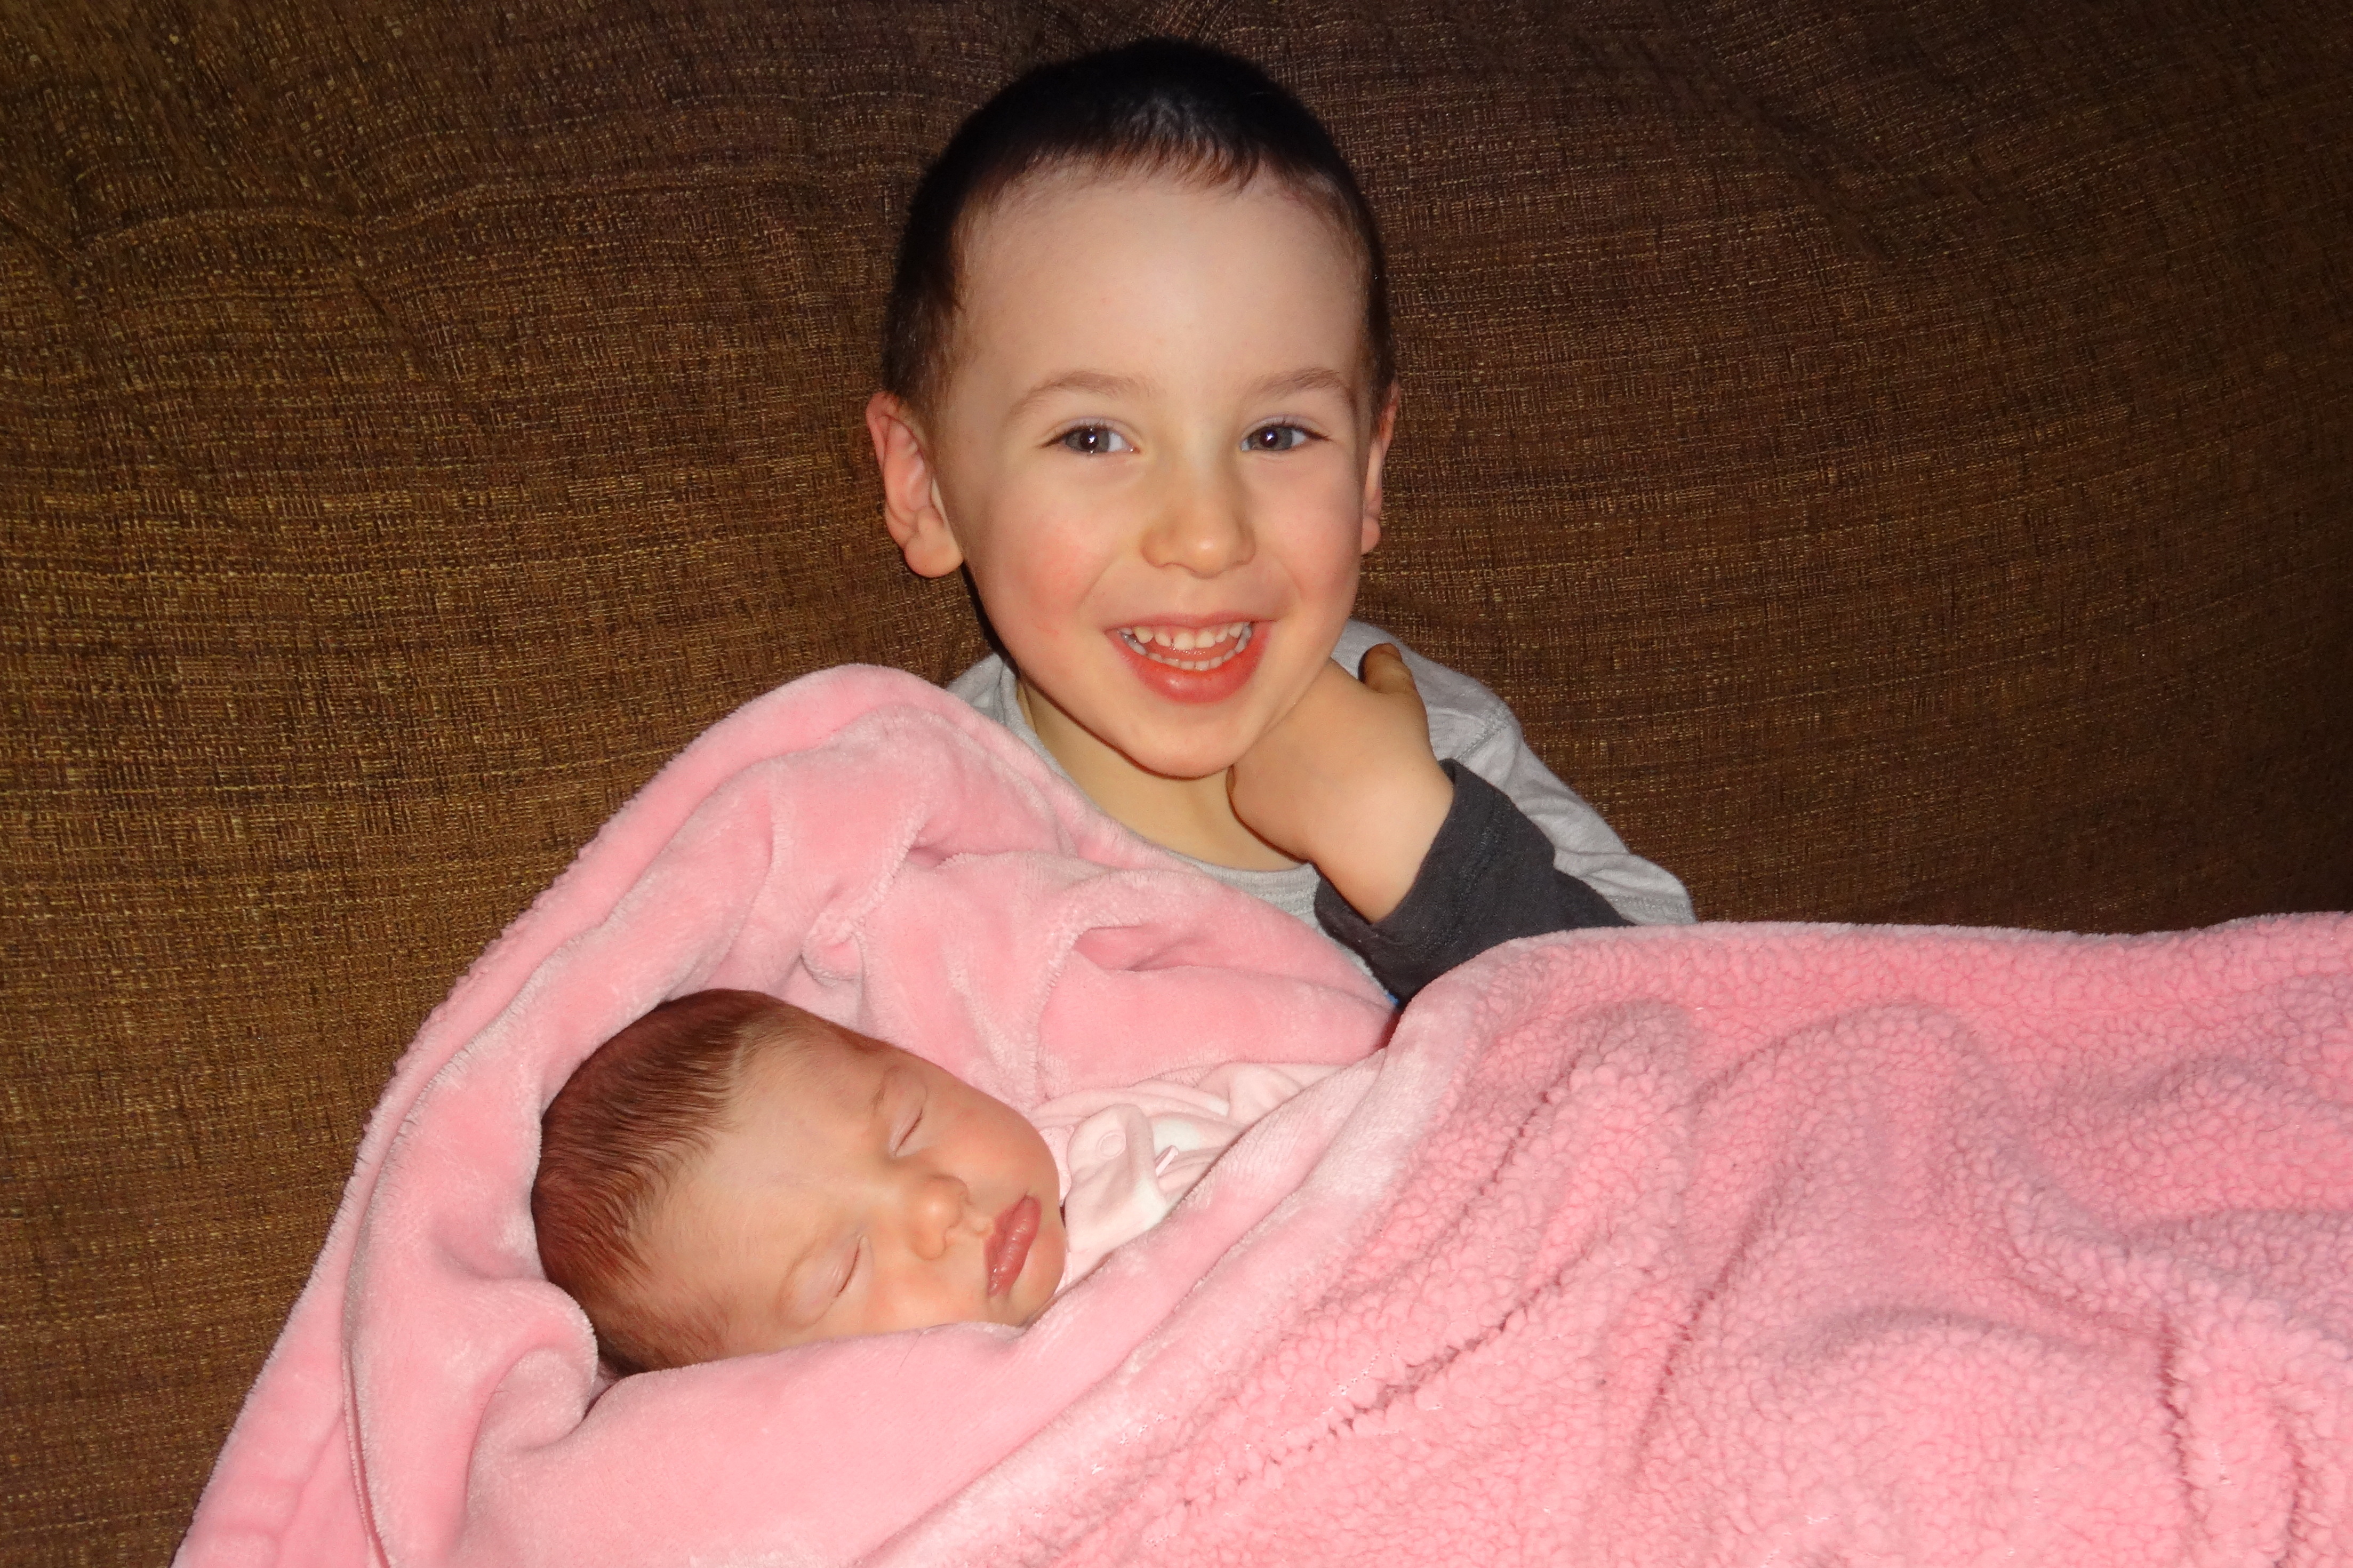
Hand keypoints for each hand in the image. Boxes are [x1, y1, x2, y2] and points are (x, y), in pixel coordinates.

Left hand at [1227, 644, 1453, 921]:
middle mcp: (1259, 710)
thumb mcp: (1401, 700)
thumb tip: (1379, 650)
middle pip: (1265, 706)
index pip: (1292, 667)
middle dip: (1287, 716)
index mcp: (1297, 677)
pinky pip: (1251, 787)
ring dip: (1273, 751)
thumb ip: (1386, 668)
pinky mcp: (1240, 797)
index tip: (1330, 700)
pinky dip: (1272, 791)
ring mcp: (1243, 754)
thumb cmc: (1395, 753)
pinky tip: (1301, 799)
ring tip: (1310, 769)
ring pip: (1252, 746)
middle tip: (1320, 736)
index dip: (1311, 683)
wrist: (1378, 823)